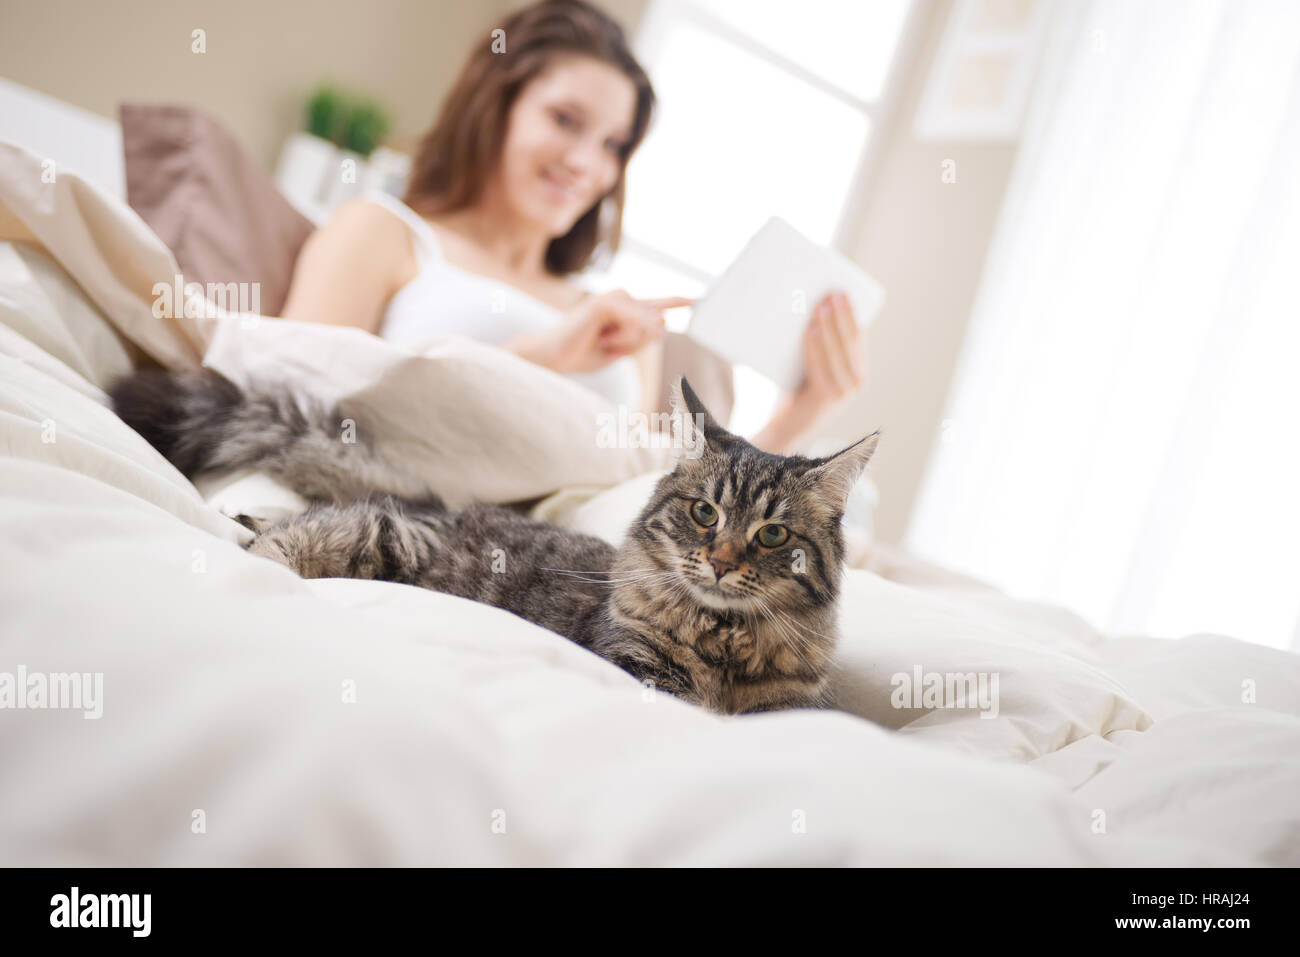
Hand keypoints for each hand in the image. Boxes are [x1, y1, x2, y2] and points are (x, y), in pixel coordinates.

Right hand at [511, 290, 691, 373]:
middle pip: (651, 327)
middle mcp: (620, 299)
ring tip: (599, 342)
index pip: (656, 304)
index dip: (677, 301)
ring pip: (643, 328)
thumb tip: (662, 322)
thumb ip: (642, 338)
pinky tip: (604, 337)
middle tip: (605, 346)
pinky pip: (632, 323)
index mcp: (624, 311)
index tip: (697, 299)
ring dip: (623, 343)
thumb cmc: (582, 354)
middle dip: (633, 345)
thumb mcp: (621, 351)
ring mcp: (612, 297)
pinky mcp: (604, 302)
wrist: (553, 357)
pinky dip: (622, 336)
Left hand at [793, 290, 864, 415]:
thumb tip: (812, 306)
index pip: (858, 337)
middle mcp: (855, 383)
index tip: (844, 292)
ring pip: (838, 352)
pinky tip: (810, 329)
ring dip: (830, 327)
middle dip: (842, 315)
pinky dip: (815, 346)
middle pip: (851, 342)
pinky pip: (821, 366)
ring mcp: (842, 393)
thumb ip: (817, 343)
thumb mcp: (811, 363)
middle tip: (833, 293)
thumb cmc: (795, 391)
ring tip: (821, 306)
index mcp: (856, 372)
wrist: (783, 427)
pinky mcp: (825, 399)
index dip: (852, 314)